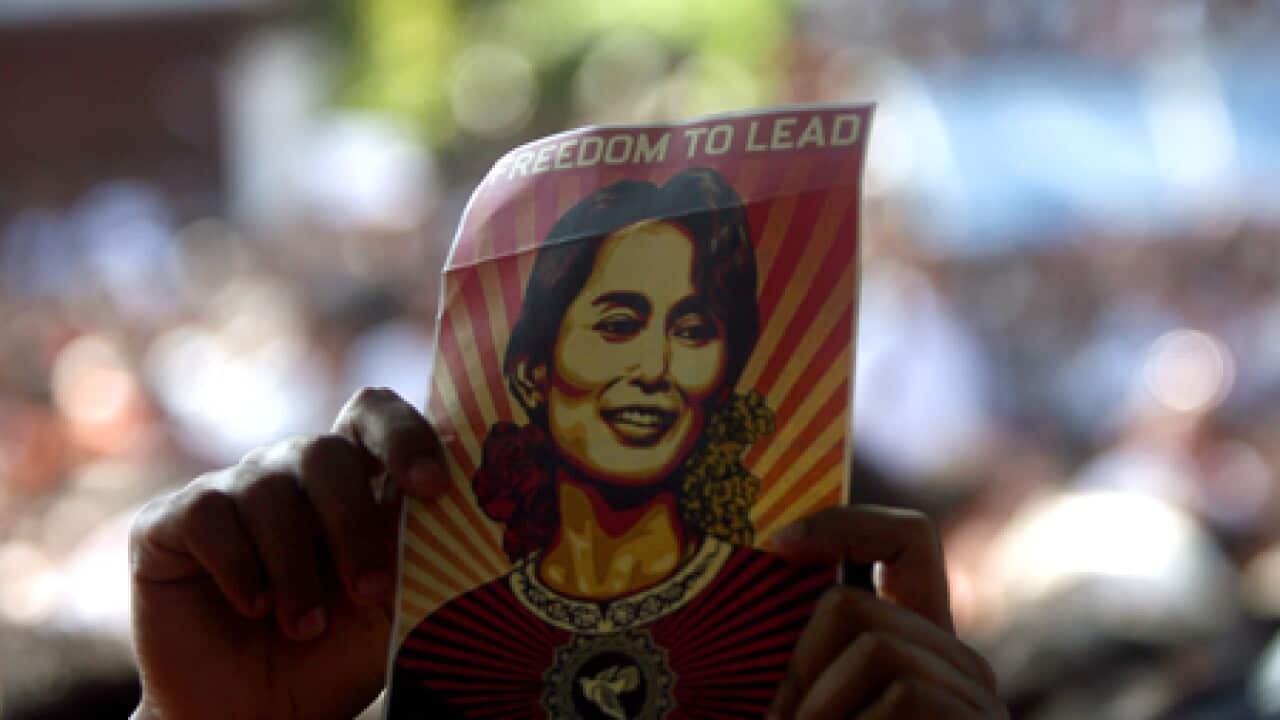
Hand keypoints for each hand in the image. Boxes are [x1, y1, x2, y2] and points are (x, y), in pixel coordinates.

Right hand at [129, 388, 448, 719]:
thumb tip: (448, 512)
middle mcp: (290, 474)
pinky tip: (251, 607)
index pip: (375, 417)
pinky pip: (209, 515)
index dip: (404, 436)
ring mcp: (231, 492)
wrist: (250, 717)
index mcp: (351, 483)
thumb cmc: (328, 659)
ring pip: (268, 490)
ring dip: (295, 568)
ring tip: (304, 627)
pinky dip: (239, 567)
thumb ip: (417, 558)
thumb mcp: (389, 614)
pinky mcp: (171, 521)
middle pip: (325, 451)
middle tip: (369, 591)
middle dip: (352, 524)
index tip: (433, 487)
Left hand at [767, 506, 1006, 718]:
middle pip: (854, 604)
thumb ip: (810, 654)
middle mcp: (962, 664)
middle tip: (778, 719)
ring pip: (874, 648)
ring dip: (818, 708)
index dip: (844, 525)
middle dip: (799, 666)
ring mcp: (980, 698)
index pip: (908, 538)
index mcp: (923, 647)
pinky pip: (902, 696)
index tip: (779, 543)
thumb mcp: (817, 701)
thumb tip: (772, 555)